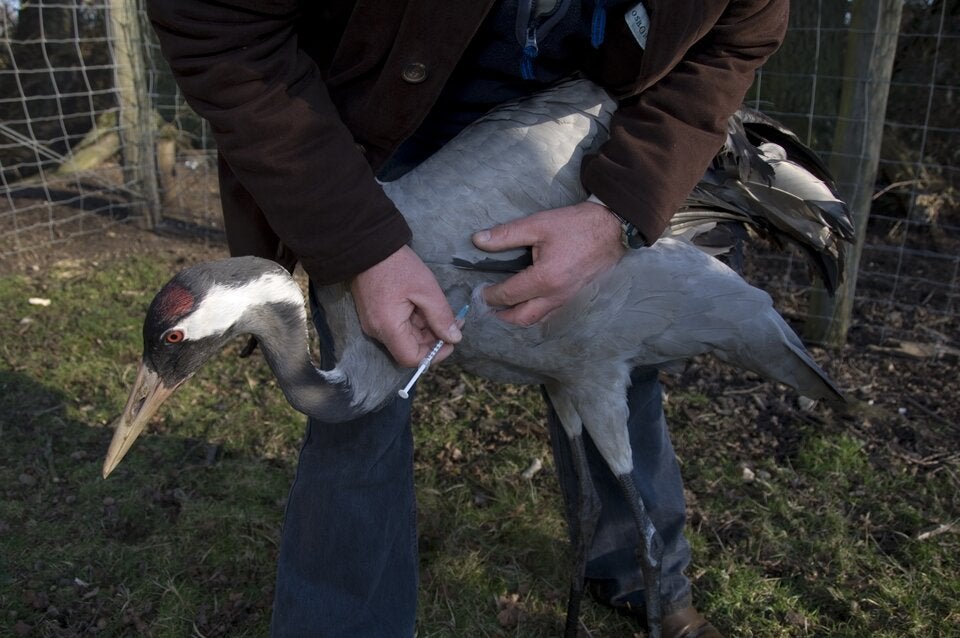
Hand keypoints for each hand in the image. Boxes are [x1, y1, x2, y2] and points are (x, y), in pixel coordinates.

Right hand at [351, 245, 460, 366]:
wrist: (368, 245)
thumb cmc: (397, 266)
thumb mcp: (426, 290)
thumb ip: (441, 317)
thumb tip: (454, 339)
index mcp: (388, 327)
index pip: (412, 358)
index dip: (434, 355)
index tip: (451, 341)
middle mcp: (377, 330)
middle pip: (409, 348)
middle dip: (433, 338)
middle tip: (453, 321)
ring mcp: (373, 323)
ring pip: (405, 337)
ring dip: (425, 328)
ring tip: (440, 309)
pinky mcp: (373, 315)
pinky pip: (396, 327)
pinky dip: (413, 321)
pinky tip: (424, 305)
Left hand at [472, 201, 625, 325]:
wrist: (612, 229)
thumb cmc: (576, 225)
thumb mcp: (538, 224)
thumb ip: (506, 235)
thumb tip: (478, 240)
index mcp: (545, 278)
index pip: (509, 294)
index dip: (490, 295)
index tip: (479, 292)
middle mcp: (556, 295)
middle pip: (522, 317)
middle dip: (502, 316)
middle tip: (488, 307)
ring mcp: (567, 299)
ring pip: (537, 319)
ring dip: (518, 318)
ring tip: (504, 309)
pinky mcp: (575, 297)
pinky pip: (551, 314)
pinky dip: (535, 314)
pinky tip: (528, 304)